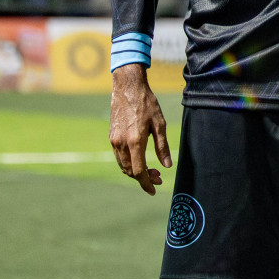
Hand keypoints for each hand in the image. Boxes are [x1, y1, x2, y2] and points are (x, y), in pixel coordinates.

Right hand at [109, 64, 170, 195]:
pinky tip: (141, 160)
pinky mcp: (111, 137)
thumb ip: (162, 146)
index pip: (138, 171)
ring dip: (136, 171)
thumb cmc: (147, 103)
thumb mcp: (160, 124)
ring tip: (152, 170)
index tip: (153, 190)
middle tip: (158, 178)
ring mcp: (114, 140)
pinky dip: (129, 163)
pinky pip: (119, 157)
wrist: (127, 88)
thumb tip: (167, 166)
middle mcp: (121, 143)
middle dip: (143, 178)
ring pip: (123, 165)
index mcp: (135, 141)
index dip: (146, 183)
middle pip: (130, 171)